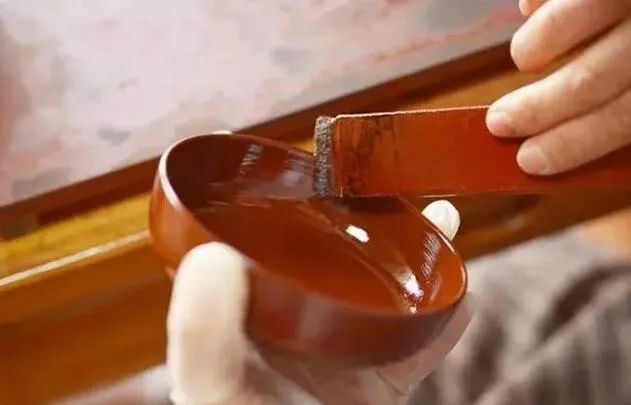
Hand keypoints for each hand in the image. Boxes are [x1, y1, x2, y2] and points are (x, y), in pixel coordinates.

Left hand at [167, 201, 468, 403]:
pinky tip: (463, 293)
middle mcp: (291, 335)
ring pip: (380, 297)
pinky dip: (443, 321)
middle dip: (365, 223)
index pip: (261, 250)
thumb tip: (211, 254)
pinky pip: (417, 348)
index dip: (286, 209)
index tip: (316, 171)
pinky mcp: (378, 390)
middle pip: (332, 265)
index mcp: (244, 322)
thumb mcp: (213, 394)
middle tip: (389, 184)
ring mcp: (338, 361)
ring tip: (439, 219)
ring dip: (413, 259)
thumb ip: (203, 334)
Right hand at [486, 0, 630, 174]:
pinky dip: (534, 4)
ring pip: (565, 23)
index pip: (626, 117)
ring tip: (527, 61)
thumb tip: (583, 132)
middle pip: (589, 79)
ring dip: (532, 50)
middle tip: (499, 122)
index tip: (529, 161)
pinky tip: (534, 11)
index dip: (573, 143)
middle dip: (536, 109)